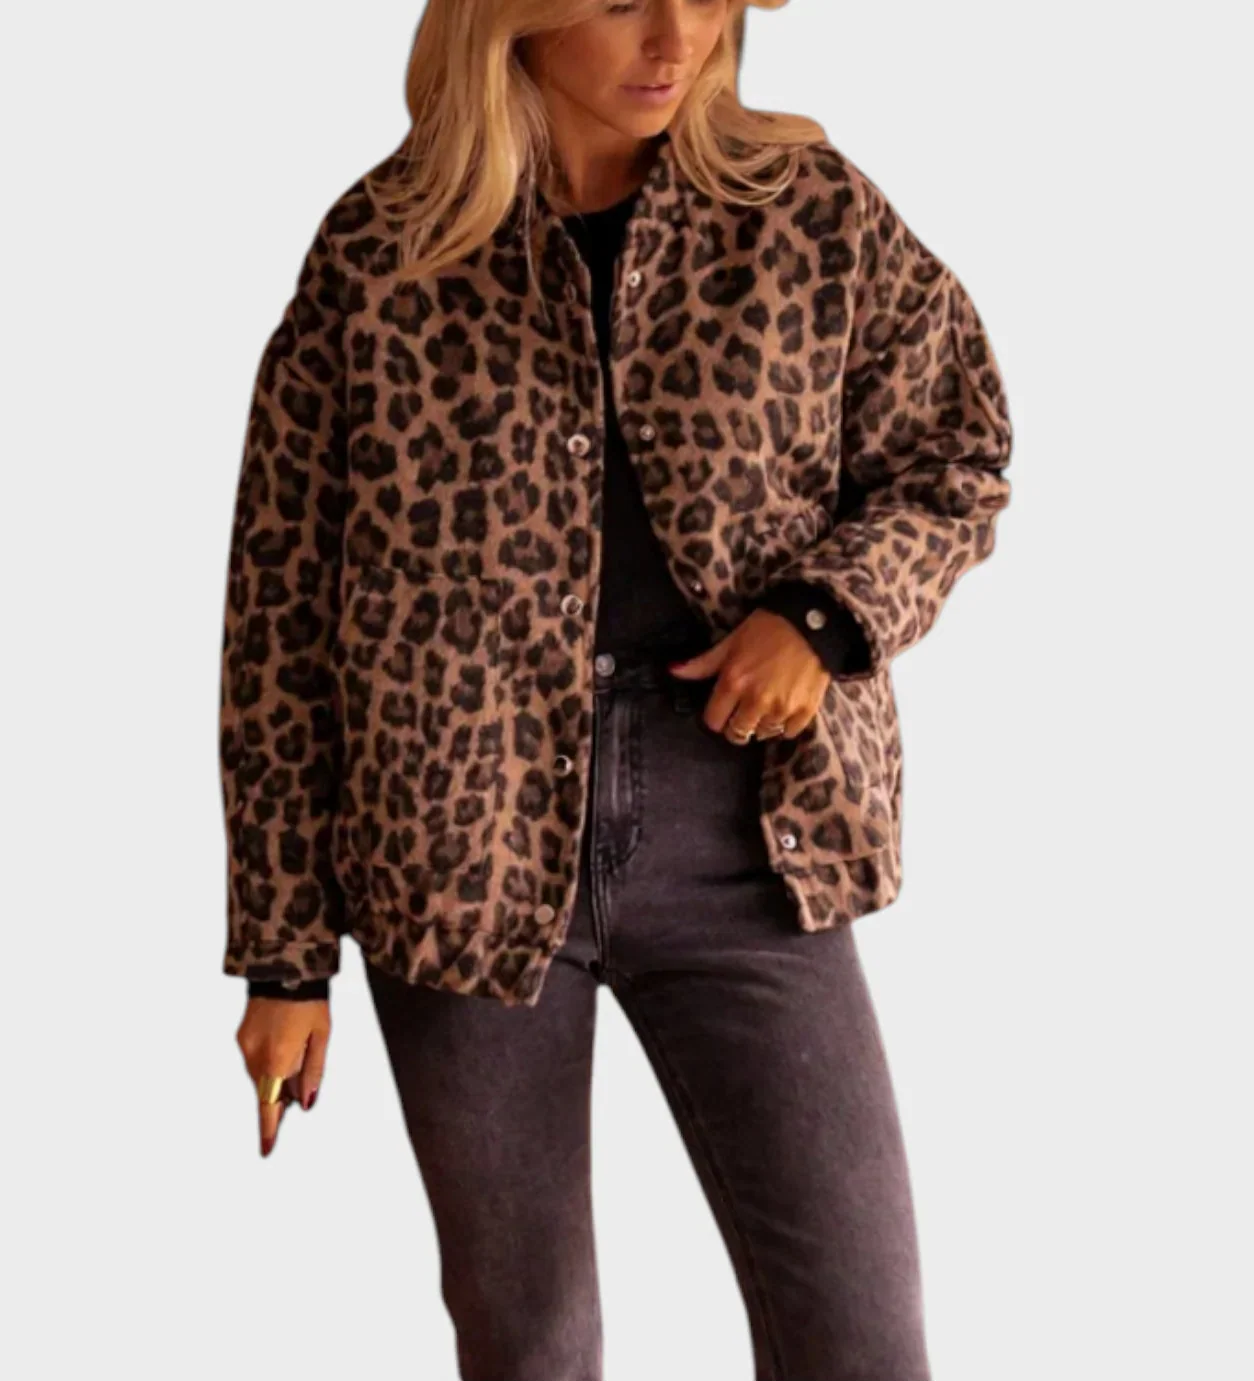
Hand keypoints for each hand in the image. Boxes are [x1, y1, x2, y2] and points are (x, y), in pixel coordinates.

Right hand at [236, 996, 330, 1157]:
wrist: (283, 967)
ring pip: (260, 1076)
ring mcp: (244, 1046)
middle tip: (298, 1095)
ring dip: (276, 1077)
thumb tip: (306, 1102)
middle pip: (266, 1091)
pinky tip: (284, 1044)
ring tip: (297, 1057)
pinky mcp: (241, 1036)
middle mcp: (255, 1057)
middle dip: (281, 1097)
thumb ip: (313, 1071)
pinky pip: (254, 1059)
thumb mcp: (321, 1036)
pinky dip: (268, 1062)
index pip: (270, 1105)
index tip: (266, 1150)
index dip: (269, 1129)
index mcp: (278, 1060)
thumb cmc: (309, 1001)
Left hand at [668, 608, 829, 744]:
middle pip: (737, 733)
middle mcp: (755, 701)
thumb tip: (673, 671)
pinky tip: (785, 708)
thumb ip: (703, 663)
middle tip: (743, 712)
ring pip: (762, 734)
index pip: (713, 720)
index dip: (716, 716)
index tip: (723, 709)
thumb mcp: (732, 641)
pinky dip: (784, 725)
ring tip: (766, 707)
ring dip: (761, 724)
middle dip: (736, 725)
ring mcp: (781, 709)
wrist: (814, 623)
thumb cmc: (769, 628)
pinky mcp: (805, 712)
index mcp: (733, 682)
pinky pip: (788, 733)